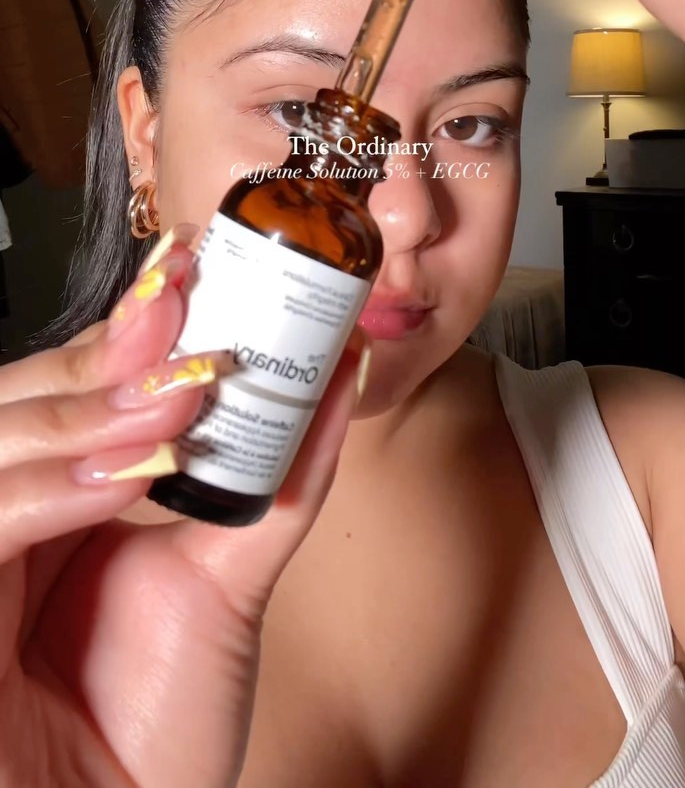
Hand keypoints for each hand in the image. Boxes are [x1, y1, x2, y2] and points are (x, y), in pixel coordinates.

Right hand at [0, 236, 366, 787]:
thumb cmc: (154, 728)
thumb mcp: (226, 584)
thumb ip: (269, 480)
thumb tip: (334, 375)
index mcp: (57, 497)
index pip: (74, 388)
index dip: (125, 330)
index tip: (192, 273)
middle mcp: (6, 513)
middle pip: (20, 395)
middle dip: (105, 349)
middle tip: (182, 301)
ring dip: (87, 405)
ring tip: (178, 386)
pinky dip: (48, 485)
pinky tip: (123, 470)